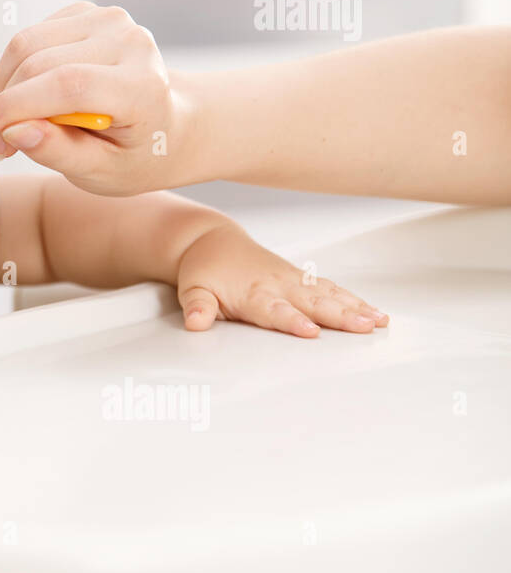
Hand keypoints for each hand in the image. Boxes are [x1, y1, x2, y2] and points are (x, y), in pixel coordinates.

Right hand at [0, 2, 191, 195]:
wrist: (167, 123)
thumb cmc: (134, 154)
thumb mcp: (102, 172)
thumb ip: (58, 152)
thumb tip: (13, 132)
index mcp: (143, 86)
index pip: (69, 85)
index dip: (18, 104)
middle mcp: (131, 43)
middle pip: (41, 61)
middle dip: (5, 102)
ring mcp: (111, 21)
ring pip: (28, 43)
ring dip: (6, 84)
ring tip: (14, 121)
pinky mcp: (89, 13)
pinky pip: (31, 37)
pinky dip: (17, 69)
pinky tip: (32, 95)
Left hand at [176, 224, 388, 337]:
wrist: (212, 241)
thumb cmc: (204, 269)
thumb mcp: (192, 289)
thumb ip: (197, 307)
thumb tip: (194, 322)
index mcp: (252, 293)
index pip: (275, 311)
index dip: (293, 321)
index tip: (311, 331)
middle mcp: (277, 285)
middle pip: (312, 303)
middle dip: (340, 316)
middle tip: (366, 327)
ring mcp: (292, 280)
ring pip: (328, 294)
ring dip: (355, 308)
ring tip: (380, 322)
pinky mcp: (301, 278)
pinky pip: (331, 288)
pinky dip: (353, 299)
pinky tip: (375, 312)